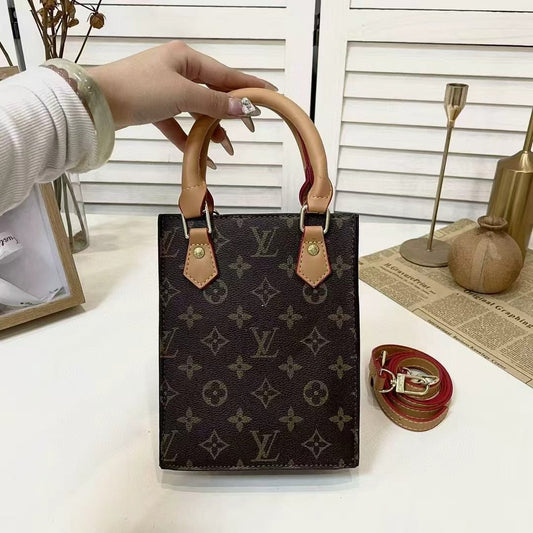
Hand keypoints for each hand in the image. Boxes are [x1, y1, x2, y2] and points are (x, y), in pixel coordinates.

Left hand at [89, 41, 277, 162]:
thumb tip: (243, 108)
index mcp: (186, 58)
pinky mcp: (153, 107)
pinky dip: (189, 138)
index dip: (249, 85)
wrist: (97, 103)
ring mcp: (164, 89)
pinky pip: (178, 124)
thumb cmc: (139, 89)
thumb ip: (214, 102)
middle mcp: (177, 70)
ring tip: (226, 147)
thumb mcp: (183, 94)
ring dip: (210, 129)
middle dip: (230, 113)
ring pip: (196, 110)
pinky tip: (200, 155)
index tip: (270, 93)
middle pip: (212, 93)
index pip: (225, 74)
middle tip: (250, 129)